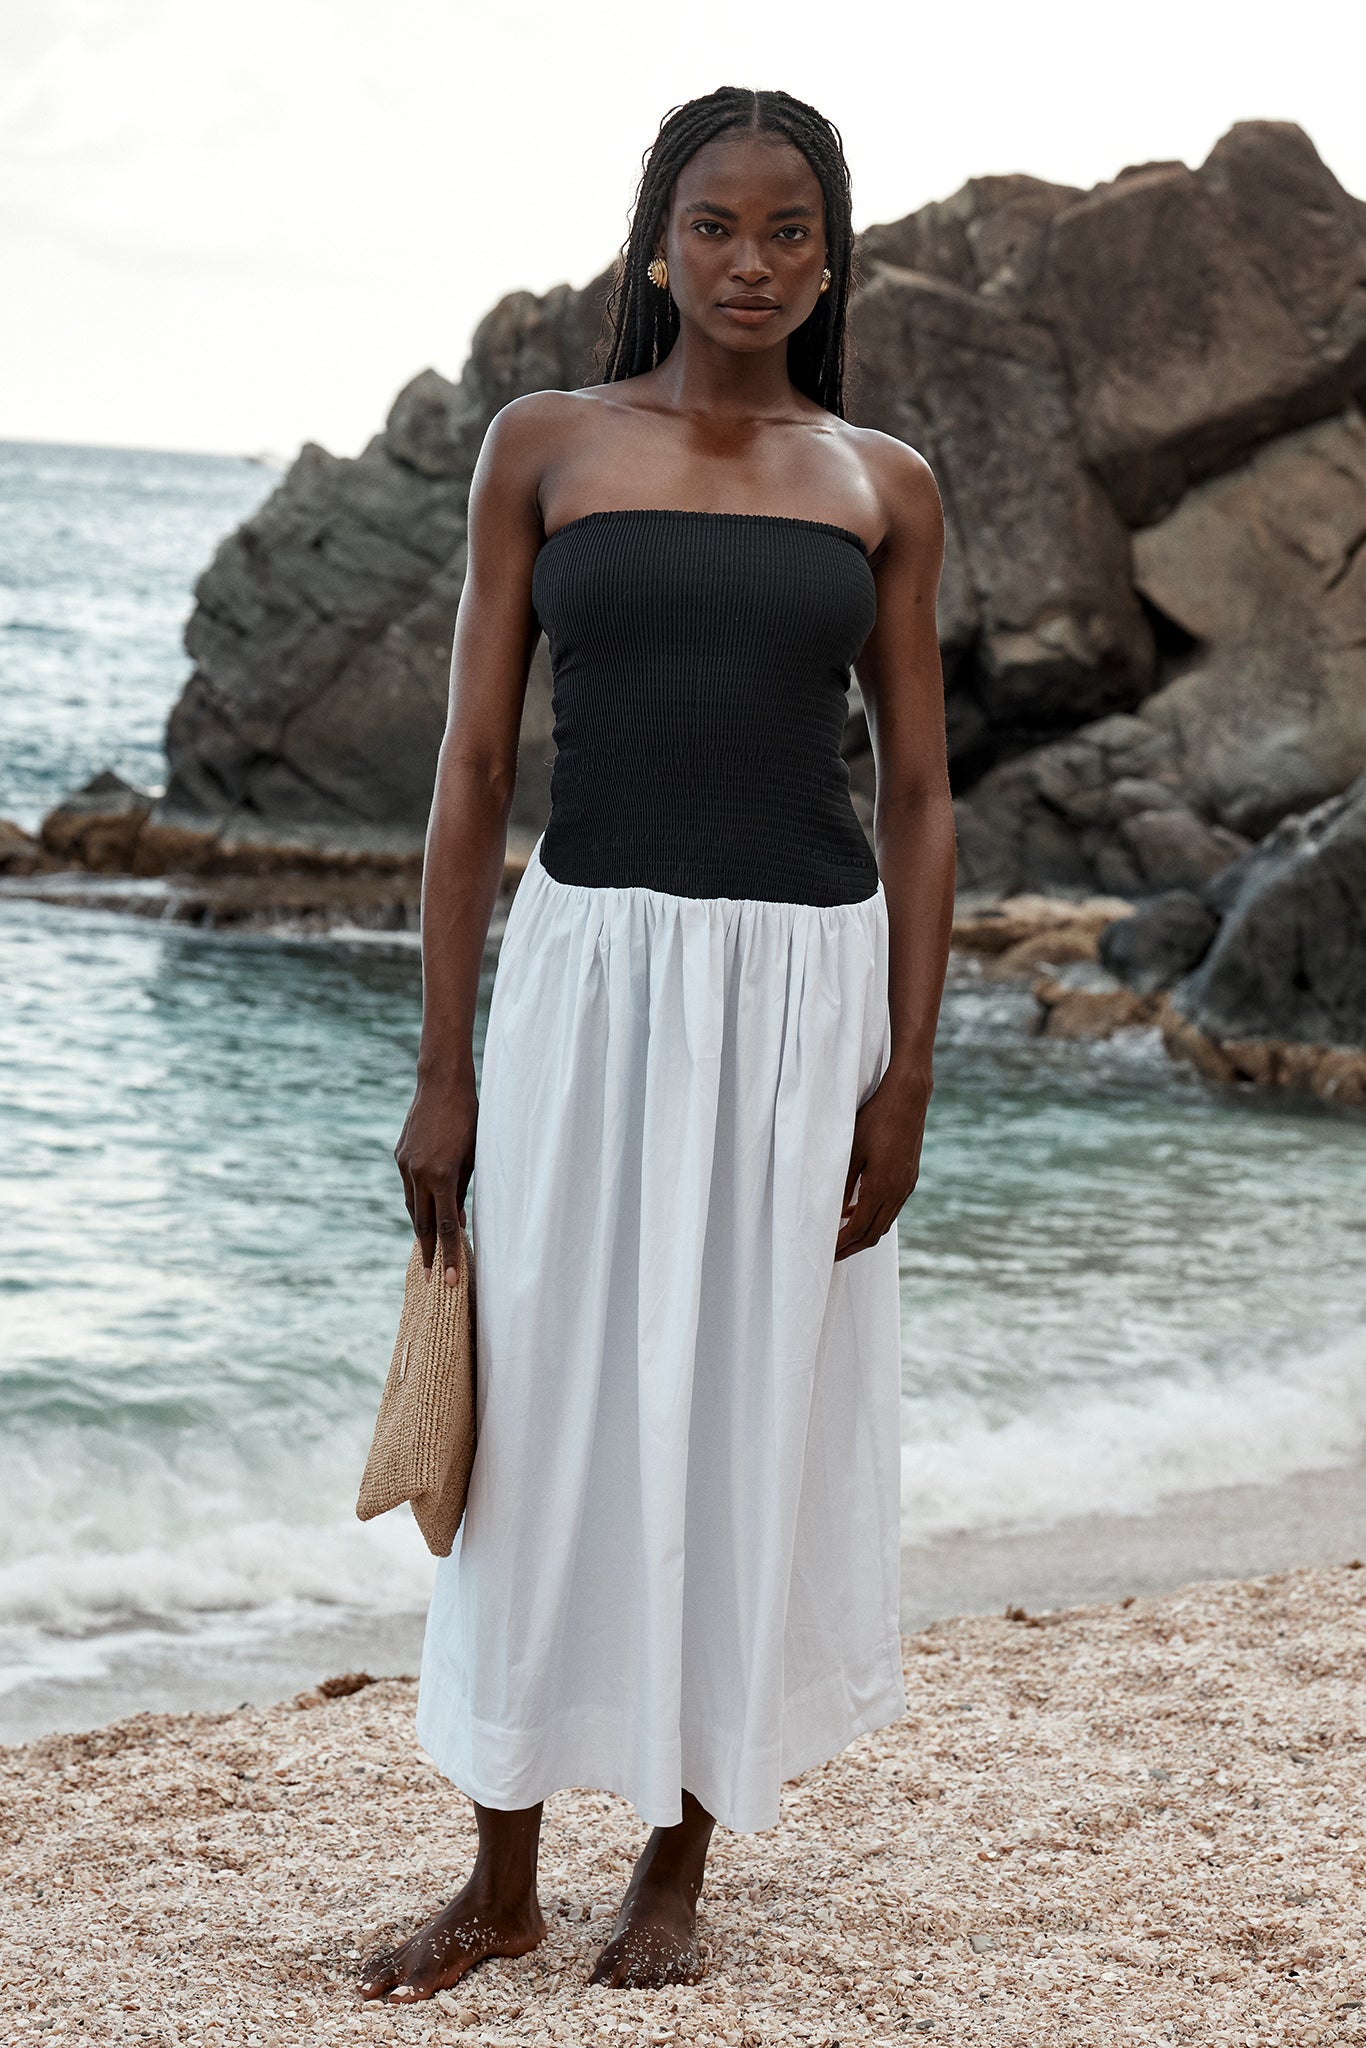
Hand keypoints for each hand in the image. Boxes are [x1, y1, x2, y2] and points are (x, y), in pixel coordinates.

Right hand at [394, 1069, 477, 1284]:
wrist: (441, 1084)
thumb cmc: (469, 1119)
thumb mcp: (474, 1157)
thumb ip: (463, 1190)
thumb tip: (457, 1219)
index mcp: (442, 1176)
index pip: (448, 1226)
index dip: (449, 1255)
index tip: (448, 1280)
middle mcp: (419, 1174)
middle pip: (423, 1223)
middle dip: (428, 1252)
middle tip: (430, 1278)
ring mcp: (405, 1165)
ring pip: (413, 1206)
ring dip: (422, 1229)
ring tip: (428, 1250)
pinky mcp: (400, 1156)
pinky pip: (409, 1187)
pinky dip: (418, 1202)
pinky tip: (424, 1211)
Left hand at [834, 1067, 930, 1261]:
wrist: (908, 1098)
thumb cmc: (875, 1119)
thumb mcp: (851, 1150)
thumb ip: (843, 1184)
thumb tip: (834, 1213)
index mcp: (882, 1188)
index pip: (859, 1228)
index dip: (842, 1243)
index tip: (825, 1251)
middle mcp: (898, 1192)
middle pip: (874, 1233)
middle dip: (852, 1247)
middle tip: (832, 1254)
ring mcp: (907, 1185)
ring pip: (885, 1222)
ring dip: (863, 1233)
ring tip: (842, 1237)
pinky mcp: (910, 1177)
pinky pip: (891, 1208)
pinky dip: (874, 1216)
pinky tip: (856, 1208)